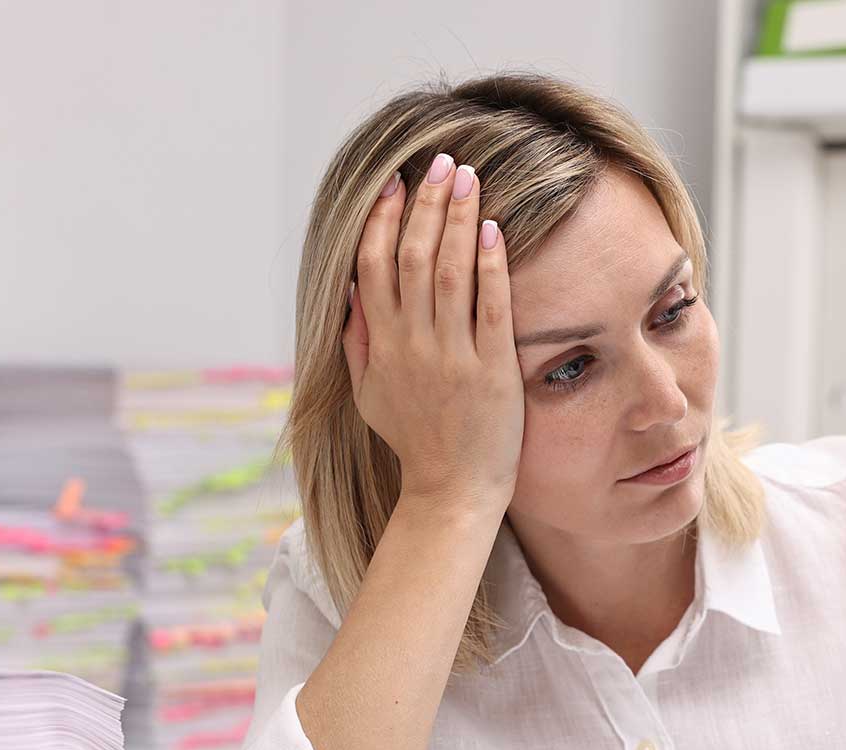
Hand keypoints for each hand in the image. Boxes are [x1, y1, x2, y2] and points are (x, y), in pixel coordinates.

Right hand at [342, 152, 523, 512]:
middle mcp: (412, 344)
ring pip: (448, 272)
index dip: (382, 218)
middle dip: (425, 204)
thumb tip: (353, 291)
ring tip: (465, 178)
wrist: (451, 491)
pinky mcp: (491, 369)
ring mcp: (452, 355)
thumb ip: (358, 342)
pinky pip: (489, 306)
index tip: (394, 182)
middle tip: (440, 162)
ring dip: (456, 220)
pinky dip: (489, 265)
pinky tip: (492, 229)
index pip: (374, 265)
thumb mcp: (370, 394)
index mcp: (381, 344)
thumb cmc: (414, 441)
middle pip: (411, 256)